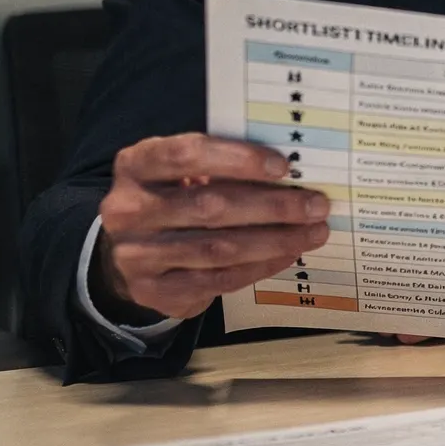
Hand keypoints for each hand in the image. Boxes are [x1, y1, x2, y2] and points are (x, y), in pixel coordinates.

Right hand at [93, 134, 330, 320]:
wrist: (129, 253)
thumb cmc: (173, 198)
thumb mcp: (181, 172)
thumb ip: (221, 166)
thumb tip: (291, 173)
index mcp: (135, 165)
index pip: (186, 155)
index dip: (237, 159)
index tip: (284, 167)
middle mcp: (127, 209)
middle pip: (209, 206)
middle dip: (272, 206)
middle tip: (316, 205)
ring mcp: (136, 254)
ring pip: (218, 248)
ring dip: (275, 240)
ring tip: (314, 232)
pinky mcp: (154, 290)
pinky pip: (218, 279)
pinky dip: (261, 265)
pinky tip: (288, 253)